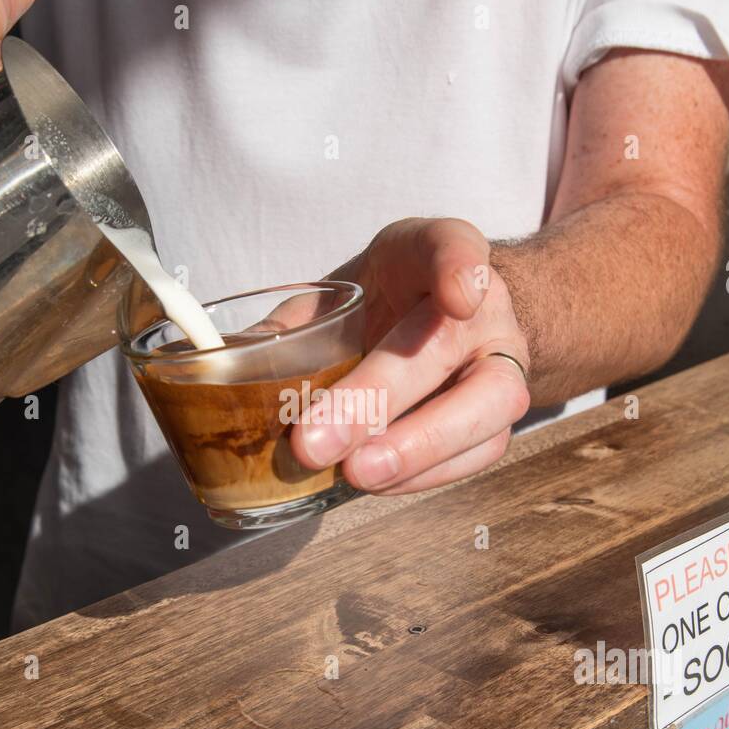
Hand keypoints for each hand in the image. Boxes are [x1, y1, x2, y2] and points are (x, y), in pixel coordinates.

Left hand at [290, 218, 530, 494]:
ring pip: (486, 404)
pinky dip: (424, 473)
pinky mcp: (503, 416)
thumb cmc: (383, 306)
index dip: (458, 267)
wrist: (444, 324)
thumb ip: (290, 327)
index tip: (456, 293)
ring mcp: (505, 361)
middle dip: (377, 397)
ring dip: (415, 447)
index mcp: (434, 255)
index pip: (454, 245)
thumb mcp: (336, 295)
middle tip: (315, 441)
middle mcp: (485, 306)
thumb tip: (224, 365)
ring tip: (355, 475)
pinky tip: (376, 482)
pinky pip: (477, 451)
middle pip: (444, 345)